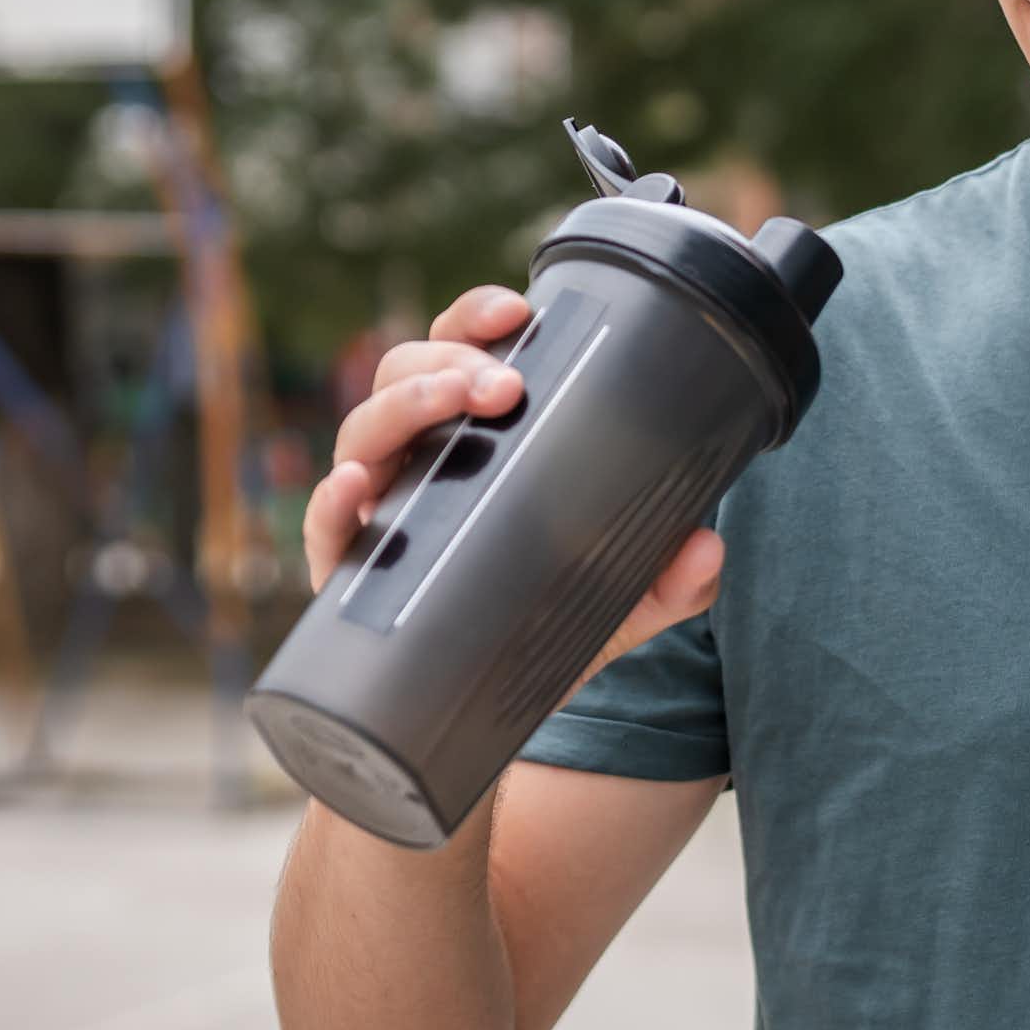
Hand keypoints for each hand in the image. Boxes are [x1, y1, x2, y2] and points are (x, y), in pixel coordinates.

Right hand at [300, 285, 725, 674]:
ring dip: (404, 405)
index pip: (460, 352)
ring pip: (363, 430)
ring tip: (451, 405)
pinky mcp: (347, 571)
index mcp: (473, 438)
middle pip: (404, 373)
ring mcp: (377, 510)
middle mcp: (418, 460)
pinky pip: (324, 527)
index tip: (515, 310)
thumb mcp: (620, 598)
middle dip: (449, 360)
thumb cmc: (545, 624)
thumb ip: (670, 578)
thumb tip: (706, 546)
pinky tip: (354, 488)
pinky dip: (329, 503)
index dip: (476, 318)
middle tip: (504, 385)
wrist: (492, 718)